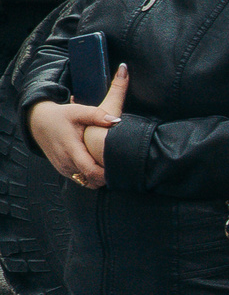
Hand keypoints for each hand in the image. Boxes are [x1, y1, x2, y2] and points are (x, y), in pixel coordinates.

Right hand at [27, 64, 127, 188]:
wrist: (39, 123)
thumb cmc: (61, 116)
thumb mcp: (77, 111)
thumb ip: (96, 115)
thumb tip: (116, 120)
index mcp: (70, 149)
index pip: (91, 171)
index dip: (107, 174)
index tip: (121, 168)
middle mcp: (66, 163)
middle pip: (92, 180)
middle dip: (108, 177)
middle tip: (122, 168)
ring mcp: (64, 169)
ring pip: (87, 183)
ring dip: (100, 178)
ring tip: (112, 167)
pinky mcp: (64, 171)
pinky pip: (82, 180)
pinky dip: (92, 177)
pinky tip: (101, 167)